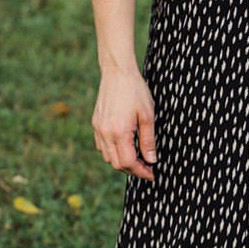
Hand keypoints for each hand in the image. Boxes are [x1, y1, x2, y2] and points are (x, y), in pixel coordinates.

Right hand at [92, 66, 156, 180]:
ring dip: (123, 162)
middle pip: (117, 164)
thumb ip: (148, 140)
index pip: (129, 162)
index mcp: (119, 132)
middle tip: (148, 168)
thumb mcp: (148, 116)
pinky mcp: (96, 123)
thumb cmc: (135, 91)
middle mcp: (105, 133)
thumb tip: (151, 160)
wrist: (117, 73)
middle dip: (133, 170)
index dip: (141, 172)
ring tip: (139, 158)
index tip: (152, 174)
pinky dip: (113, 152)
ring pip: (108, 157)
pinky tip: (125, 147)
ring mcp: (98, 128)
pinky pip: (102, 146)